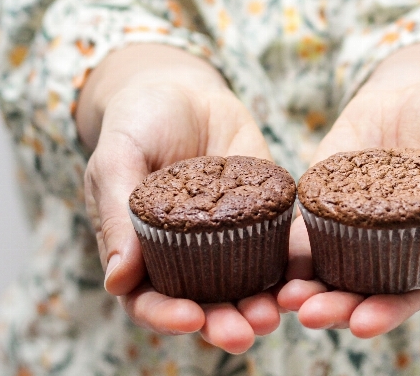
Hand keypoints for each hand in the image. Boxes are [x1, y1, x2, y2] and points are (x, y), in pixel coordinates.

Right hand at [76, 44, 277, 353]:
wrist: (181, 87)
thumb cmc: (136, 123)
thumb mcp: (117, 159)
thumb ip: (116, 216)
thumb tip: (117, 281)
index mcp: (141, 254)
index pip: (149, 300)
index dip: (166, 316)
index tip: (191, 318)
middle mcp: (185, 256)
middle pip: (202, 304)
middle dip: (223, 323)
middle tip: (245, 332)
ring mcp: (226, 238)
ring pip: (243, 285)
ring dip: (259, 306)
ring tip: (274, 316)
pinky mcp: (262, 213)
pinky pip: (278, 245)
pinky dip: (291, 266)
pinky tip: (304, 277)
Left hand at [278, 40, 419, 336]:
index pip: (410, 293)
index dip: (389, 312)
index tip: (363, 324)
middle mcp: (392, 248)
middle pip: (362, 290)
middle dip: (336, 307)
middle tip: (310, 314)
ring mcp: (355, 224)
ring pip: (328, 267)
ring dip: (306, 287)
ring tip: (285, 297)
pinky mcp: (325, 198)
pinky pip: (303, 226)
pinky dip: (287, 246)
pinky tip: (270, 258)